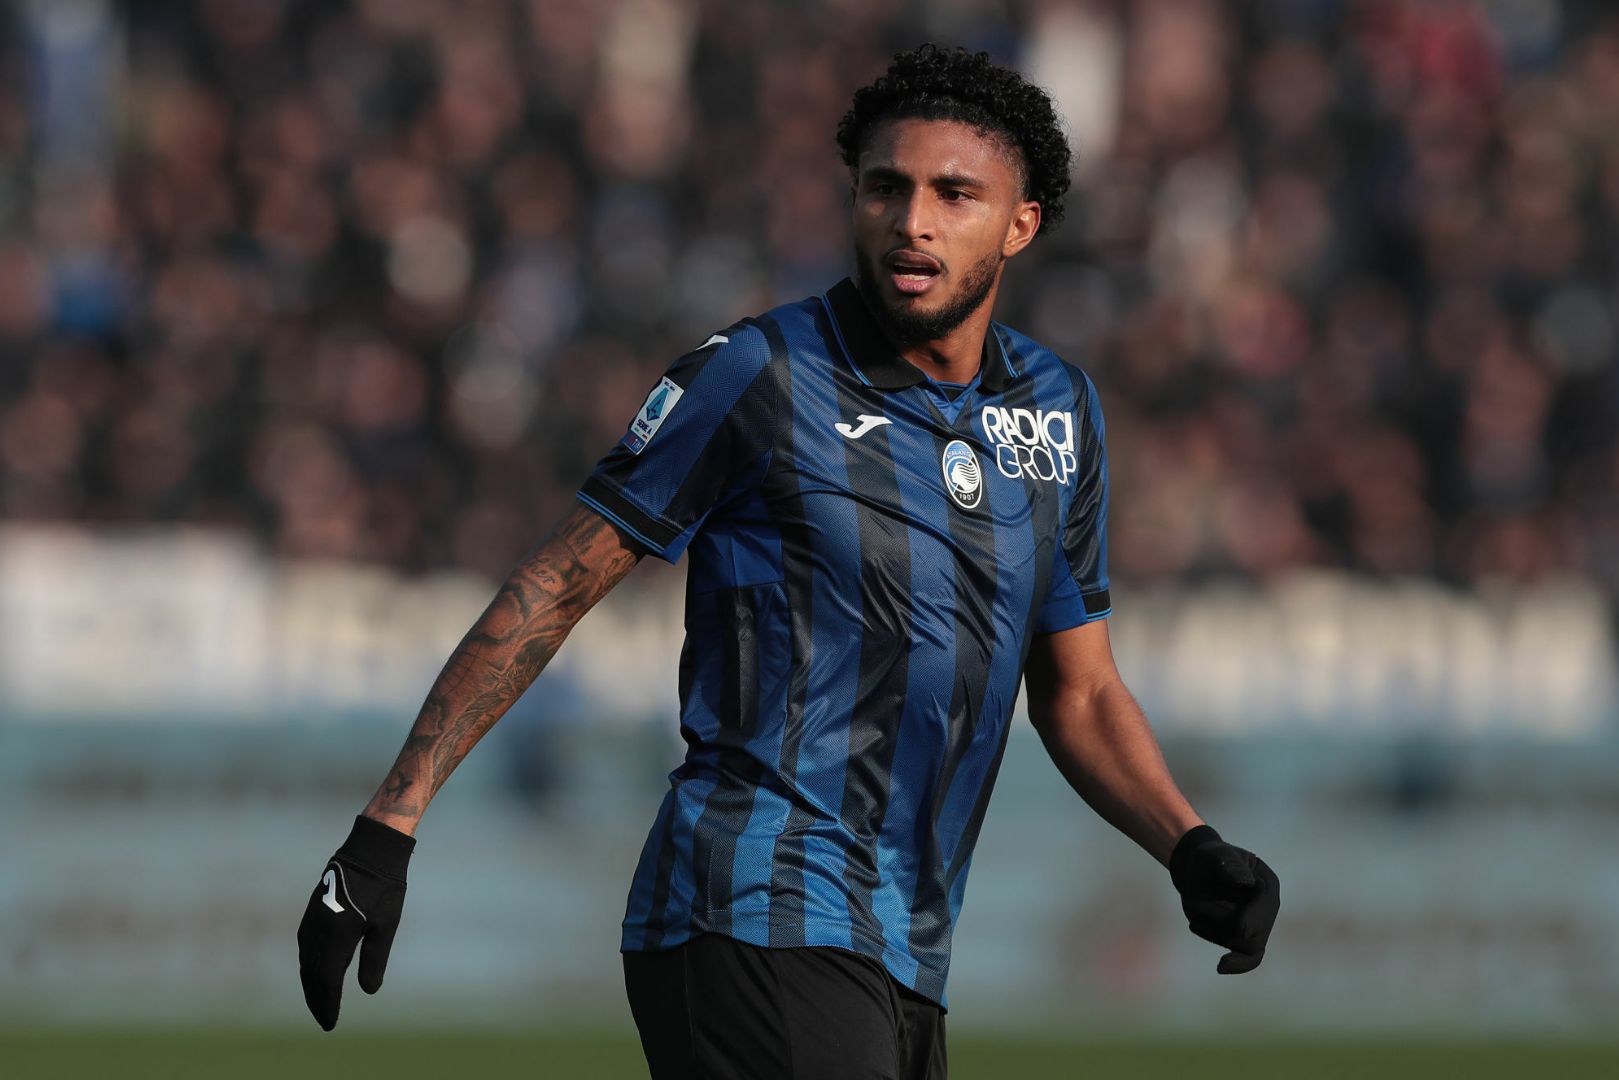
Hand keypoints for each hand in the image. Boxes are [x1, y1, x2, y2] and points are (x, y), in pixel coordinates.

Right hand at [297, 815, 415, 1029]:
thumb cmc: (383, 888)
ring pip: (307, 961)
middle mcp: (317, 930)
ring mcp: (311, 920)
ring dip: (311, 984)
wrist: (369, 850)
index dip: (327, 1004)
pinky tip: (316, 972)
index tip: (330, 1024)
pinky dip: (310, 965)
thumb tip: (368, 991)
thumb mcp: (385, 925)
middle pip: (312, 974)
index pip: (326, 980)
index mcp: (335, 936)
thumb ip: (374, 960)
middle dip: (317, 999)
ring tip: (320, 1001)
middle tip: (325, 1020)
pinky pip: (306, 947)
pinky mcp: (312, 912)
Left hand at [1168, 824, 1279, 973]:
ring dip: (1217, 934)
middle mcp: (1268, 908)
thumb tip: (1244, 882)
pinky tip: (1214, 956)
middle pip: (1257, 933)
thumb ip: (1229, 866)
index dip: (1252, 917)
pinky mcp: (1240, 938)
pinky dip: (1236, 961)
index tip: (1231, 923)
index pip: (1266, 906)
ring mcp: (1256, 925)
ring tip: (1193, 911)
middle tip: (1195, 907)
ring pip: (1245, 947)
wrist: (1200, 870)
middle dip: (1228, 928)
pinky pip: (1247, 959)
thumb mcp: (1216, 855)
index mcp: (1267, 884)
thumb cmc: (1210, 858)